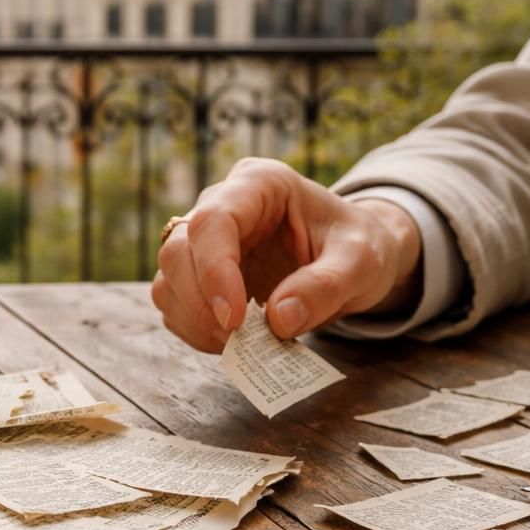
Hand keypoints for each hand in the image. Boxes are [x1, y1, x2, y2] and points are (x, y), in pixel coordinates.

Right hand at [151, 158, 422, 351]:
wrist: (353, 259)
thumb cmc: (358, 247)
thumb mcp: (362, 262)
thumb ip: (326, 286)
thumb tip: (279, 320)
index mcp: (260, 184)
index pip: (214, 220)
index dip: (214, 271)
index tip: (235, 319)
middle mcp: (222, 205)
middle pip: (178, 250)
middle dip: (201, 302)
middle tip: (238, 339)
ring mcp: (205, 241)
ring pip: (168, 279)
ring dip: (194, 320)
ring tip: (239, 344)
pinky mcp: (198, 275)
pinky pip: (174, 304)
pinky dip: (194, 331)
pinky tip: (231, 342)